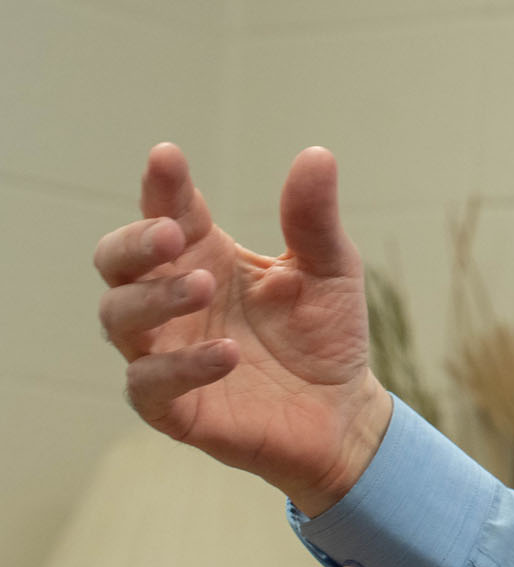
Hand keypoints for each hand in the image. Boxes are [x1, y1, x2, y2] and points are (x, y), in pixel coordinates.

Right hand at [94, 143, 391, 514]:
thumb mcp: (331, 269)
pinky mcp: (174, 408)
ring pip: (120, 318)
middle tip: (171, 235)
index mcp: (204, 256)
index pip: (168, 212)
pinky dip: (181, 367)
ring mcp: (166, 353)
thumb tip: (317, 155)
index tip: (167, 158)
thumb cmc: (325, 333)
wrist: (343, 411)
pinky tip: (227, 354)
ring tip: (204, 287)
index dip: (162, 187)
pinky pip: (150, 385)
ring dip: (155, 299)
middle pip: (117, 262)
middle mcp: (173, 301)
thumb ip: (315, 219)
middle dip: (134, 243)